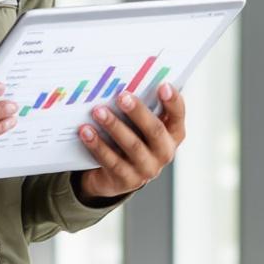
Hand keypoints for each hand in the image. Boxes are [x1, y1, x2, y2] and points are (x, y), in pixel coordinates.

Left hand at [72, 84, 185, 202]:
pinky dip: (98, 145)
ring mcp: (147, 169)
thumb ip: (138, 108)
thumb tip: (123, 82)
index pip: (178, 116)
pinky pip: (112, 161)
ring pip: (132, 146)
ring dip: (114, 126)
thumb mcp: (138, 125)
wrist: (113, 176)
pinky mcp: (127, 180)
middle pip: (155, 130)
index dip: (173, 101)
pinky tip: (86, 132)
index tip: (163, 85)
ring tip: (98, 111)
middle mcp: (164, 152)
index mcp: (172, 134)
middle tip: (122, 96)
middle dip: (138, 112)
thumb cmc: (130, 139)